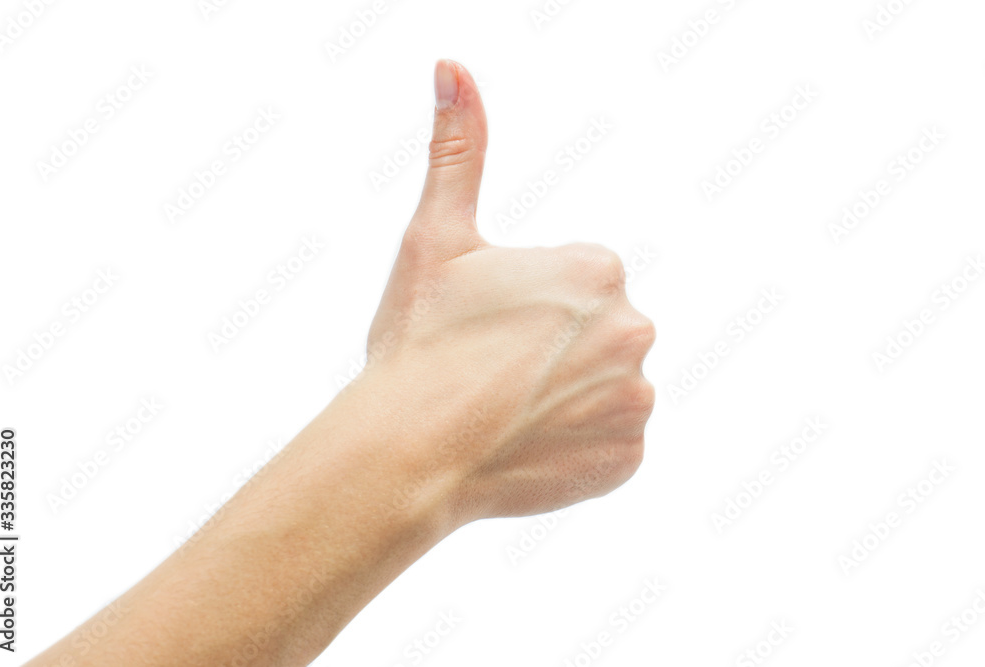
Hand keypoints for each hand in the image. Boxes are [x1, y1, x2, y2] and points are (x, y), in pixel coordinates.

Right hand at [361, 60, 655, 522]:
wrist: (410, 450)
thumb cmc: (421, 340)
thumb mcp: (436, 236)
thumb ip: (458, 150)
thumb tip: (452, 66)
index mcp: (598, 269)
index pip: (573, 284)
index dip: (521, 307)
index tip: (485, 330)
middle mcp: (635, 329)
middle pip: (593, 334)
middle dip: (549, 349)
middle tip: (490, 373)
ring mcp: (637, 399)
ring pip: (603, 387)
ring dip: (564, 396)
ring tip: (505, 412)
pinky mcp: (629, 459)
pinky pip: (609, 443)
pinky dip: (575, 445)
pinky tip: (526, 444)